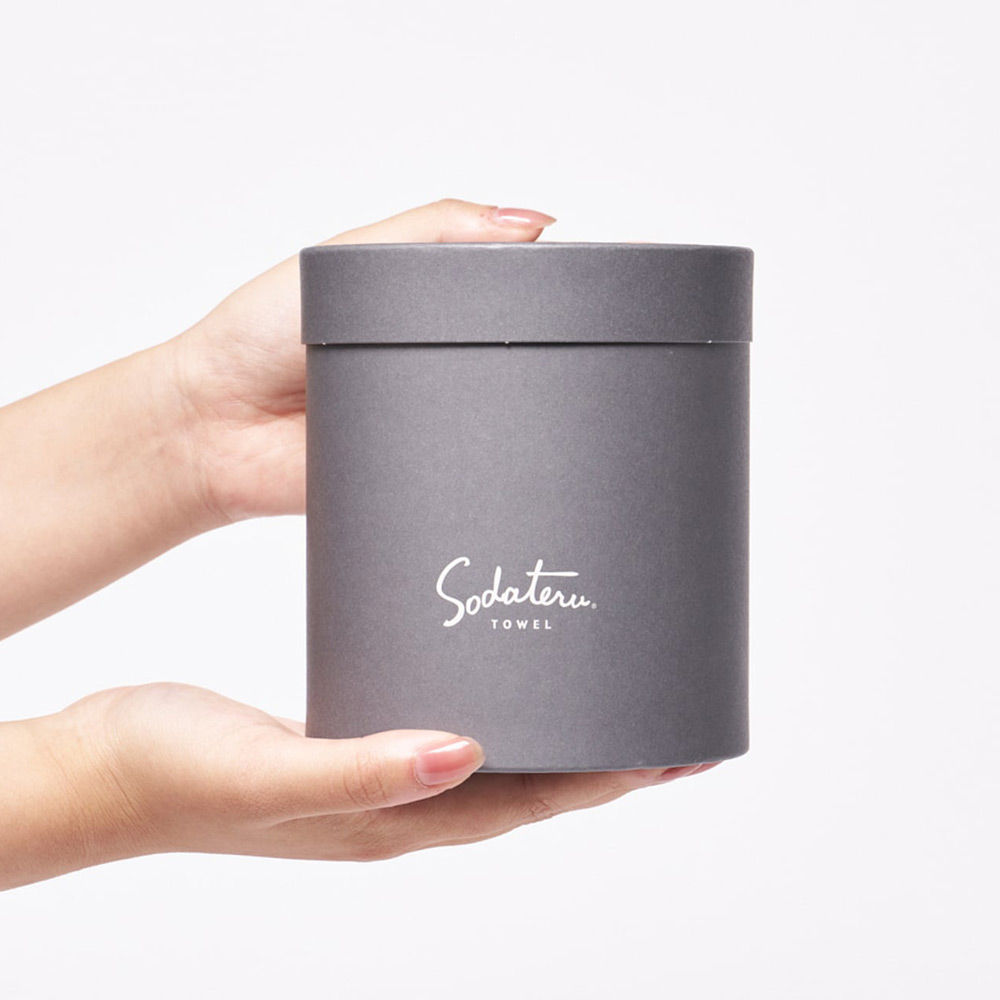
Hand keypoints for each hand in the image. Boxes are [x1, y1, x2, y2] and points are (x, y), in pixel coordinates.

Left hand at [0, 198, 556, 634]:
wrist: (216, 430)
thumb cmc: (260, 335)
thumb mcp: (349, 255)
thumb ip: (433, 230)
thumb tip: (528, 220)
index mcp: (424, 306)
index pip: (506, 292)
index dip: (545, 288)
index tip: (582, 281)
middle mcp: (432, 362)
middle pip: (513, 356)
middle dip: (536, 352)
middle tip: (552, 342)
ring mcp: (431, 420)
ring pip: (502, 416)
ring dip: (511, 408)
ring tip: (507, 391)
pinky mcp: (424, 474)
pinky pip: (472, 472)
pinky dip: (486, 463)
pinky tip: (487, 445)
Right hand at [0, 683, 717, 888]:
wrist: (99, 767)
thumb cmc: (169, 772)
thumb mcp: (265, 772)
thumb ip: (361, 771)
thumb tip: (463, 758)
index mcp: (393, 821)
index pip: (530, 804)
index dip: (606, 780)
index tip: (672, 751)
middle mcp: (399, 806)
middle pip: (532, 790)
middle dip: (606, 763)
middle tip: (669, 722)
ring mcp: (377, 777)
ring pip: (500, 764)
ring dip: (561, 740)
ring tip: (611, 701)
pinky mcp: (352, 741)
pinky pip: (451, 731)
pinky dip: (500, 715)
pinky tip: (508, 687)